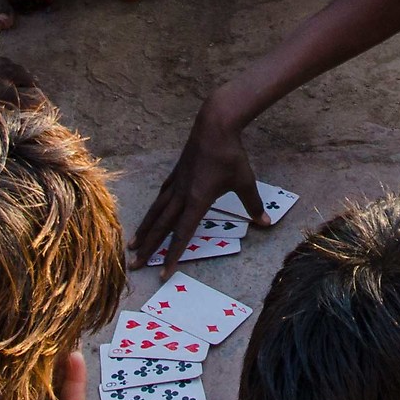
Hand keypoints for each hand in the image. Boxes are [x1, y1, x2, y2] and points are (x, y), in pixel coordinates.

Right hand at [133, 96, 264, 279]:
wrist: (215, 125)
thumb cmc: (231, 155)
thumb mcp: (245, 181)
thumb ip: (253, 204)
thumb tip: (266, 223)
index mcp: (197, 201)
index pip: (182, 235)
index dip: (172, 256)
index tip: (163, 273)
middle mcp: (182, 195)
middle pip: (162, 227)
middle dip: (149, 248)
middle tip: (133, 265)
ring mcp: (176, 183)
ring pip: (156, 212)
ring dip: (145, 229)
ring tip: (132, 244)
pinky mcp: (176, 173)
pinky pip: (162, 195)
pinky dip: (155, 207)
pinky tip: (152, 212)